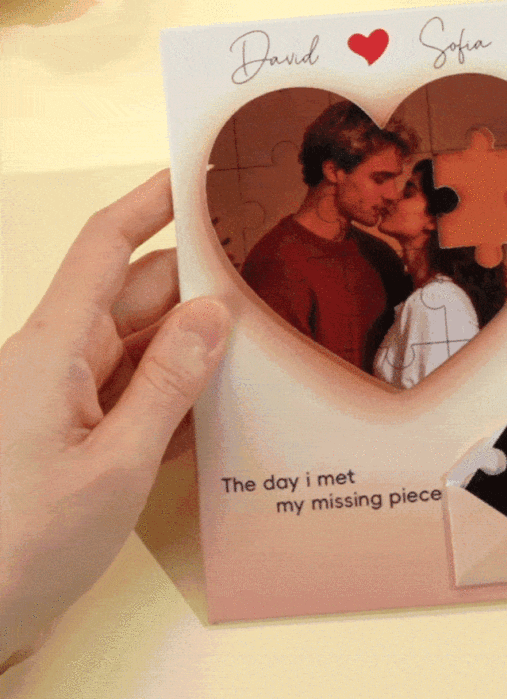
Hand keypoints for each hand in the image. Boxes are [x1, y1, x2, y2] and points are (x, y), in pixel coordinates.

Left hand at [0, 172, 230, 670]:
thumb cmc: (26, 541)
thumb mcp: (115, 463)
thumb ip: (169, 384)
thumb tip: (216, 312)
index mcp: (55, 348)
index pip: (106, 249)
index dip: (149, 205)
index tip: (194, 177)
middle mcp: (63, 359)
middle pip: (140, 297)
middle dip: (200, 286)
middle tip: (268, 281)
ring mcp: (74, 397)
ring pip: (147, 347)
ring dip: (199, 346)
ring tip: (266, 341)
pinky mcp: (85, 432)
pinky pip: (141, 393)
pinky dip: (183, 393)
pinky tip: (229, 400)